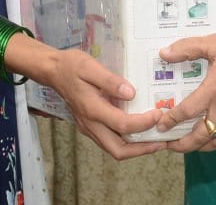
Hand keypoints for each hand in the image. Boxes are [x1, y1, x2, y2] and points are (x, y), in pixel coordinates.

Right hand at [47, 48, 163, 160]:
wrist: (53, 71)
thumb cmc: (72, 66)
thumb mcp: (90, 67)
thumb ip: (110, 81)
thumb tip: (131, 93)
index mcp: (92, 109)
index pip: (122, 124)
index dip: (143, 122)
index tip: (159, 113)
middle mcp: (90, 124)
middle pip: (118, 150)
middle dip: (142, 149)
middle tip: (162, 141)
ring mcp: (89, 128)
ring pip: (114, 149)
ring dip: (136, 149)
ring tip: (155, 140)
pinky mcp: (90, 126)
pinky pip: (110, 141)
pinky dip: (127, 142)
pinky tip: (139, 131)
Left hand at [154, 21, 215, 153]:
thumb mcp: (214, 42)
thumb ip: (188, 48)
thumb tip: (164, 53)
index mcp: (212, 90)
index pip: (186, 112)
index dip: (170, 121)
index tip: (161, 126)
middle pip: (201, 136)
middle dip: (183, 144)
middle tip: (171, 145)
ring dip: (203, 147)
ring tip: (193, 146)